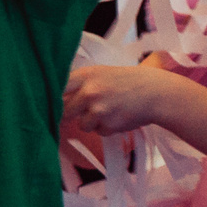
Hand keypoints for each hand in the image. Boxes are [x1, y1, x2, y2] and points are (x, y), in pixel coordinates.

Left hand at [62, 61, 197, 137]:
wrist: (157, 93)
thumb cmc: (127, 82)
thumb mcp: (101, 74)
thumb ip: (79, 84)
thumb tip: (55, 98)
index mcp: (85, 75)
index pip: (56, 89)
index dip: (51, 98)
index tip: (50, 104)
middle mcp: (89, 92)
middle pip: (64, 111)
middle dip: (72, 114)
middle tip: (84, 110)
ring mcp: (99, 110)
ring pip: (83, 125)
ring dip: (93, 122)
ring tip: (110, 110)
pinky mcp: (109, 125)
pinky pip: (99, 132)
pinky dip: (107, 128)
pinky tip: (120, 116)